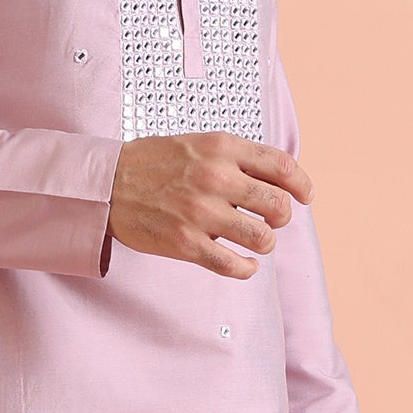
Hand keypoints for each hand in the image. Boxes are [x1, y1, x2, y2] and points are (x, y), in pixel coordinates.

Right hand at [108, 132, 312, 278]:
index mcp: (222, 148)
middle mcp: (216, 178)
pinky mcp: (186, 243)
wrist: (107, 184)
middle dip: (282, 218)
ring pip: (262, 238)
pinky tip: (244, 264)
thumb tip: (279, 180)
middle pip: (279, 206)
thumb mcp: (198, 144)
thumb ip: (236, 157)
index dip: (301, 185)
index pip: (282, 166)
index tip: (305, 197)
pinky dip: (246, 268)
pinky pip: (233, 265)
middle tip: (271, 221)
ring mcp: (201, 213)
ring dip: (264, 244)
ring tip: (255, 242)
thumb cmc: (154, 163)